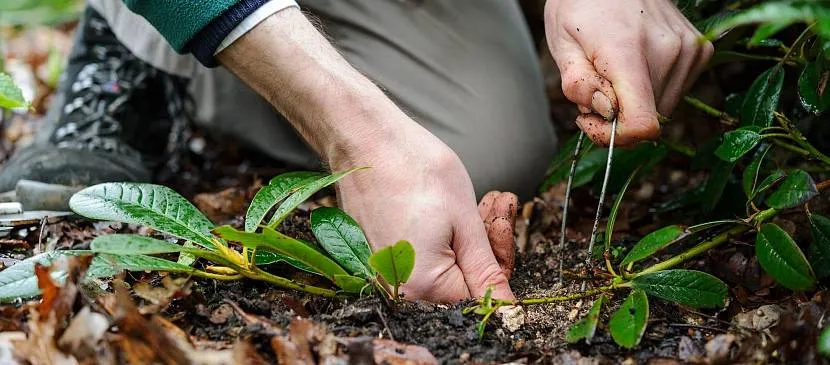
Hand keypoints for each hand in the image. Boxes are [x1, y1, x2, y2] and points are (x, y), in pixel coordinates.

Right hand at [330, 119, 515, 301]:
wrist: (364, 139)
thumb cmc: (414, 169)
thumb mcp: (464, 220)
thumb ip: (486, 269)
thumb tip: (506, 308)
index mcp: (423, 287)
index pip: (481, 293)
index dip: (500, 256)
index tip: (504, 219)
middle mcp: (399, 290)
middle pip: (461, 281)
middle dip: (486, 243)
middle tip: (495, 202)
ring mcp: (385, 274)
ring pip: (444, 266)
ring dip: (466, 236)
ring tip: (478, 197)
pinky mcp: (379, 257)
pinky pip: (421, 256)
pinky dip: (442, 234)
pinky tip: (450, 204)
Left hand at [544, 0, 713, 145]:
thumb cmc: (582, 5)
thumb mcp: (561, 42)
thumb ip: (577, 83)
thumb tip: (604, 112)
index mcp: (628, 51)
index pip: (641, 123)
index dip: (614, 136)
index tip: (591, 120)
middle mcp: (668, 51)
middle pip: (649, 120)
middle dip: (617, 117)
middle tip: (594, 90)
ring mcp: (689, 49)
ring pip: (662, 108)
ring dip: (634, 103)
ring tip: (613, 72)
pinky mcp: (699, 49)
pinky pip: (675, 91)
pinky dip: (652, 89)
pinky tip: (635, 64)